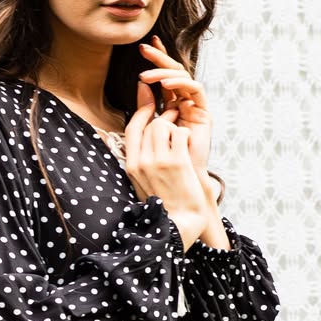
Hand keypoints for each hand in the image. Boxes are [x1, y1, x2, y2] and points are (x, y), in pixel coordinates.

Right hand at [124, 82, 209, 249]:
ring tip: (182, 138)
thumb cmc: (166, 201)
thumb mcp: (144, 180)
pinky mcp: (176, 162)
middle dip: (164, 118)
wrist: (178, 223)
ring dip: (176, 126)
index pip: (132, 128)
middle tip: (175, 121)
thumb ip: (142, 156)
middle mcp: (141, 162)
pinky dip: (186, 135)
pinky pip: (180, 133)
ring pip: (164, 125)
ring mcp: (158, 161)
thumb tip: (145, 131)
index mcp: (131, 165)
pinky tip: (189, 146)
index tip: (149, 98)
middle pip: (150, 124)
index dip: (142, 110)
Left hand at [138, 35, 212, 177]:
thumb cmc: (161, 158)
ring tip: (146, 75)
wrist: (180, 179)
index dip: (156, 59)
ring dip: (164, 72)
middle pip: (173, 72)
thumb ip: (145, 108)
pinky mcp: (204, 112)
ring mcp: (195, 106)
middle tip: (143, 48)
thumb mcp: (147, 128)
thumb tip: (140, 84)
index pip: (163, 76)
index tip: (143, 46)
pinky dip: (180, 84)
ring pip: (183, 78)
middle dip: (159, 57)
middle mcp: (184, 101)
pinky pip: (195, 90)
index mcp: (171, 103)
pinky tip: (165, 84)